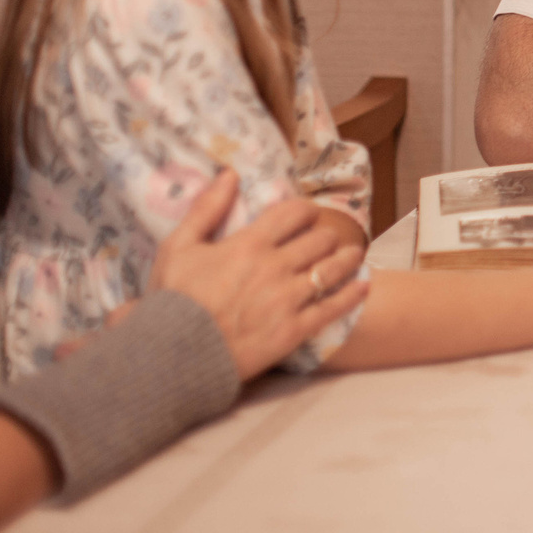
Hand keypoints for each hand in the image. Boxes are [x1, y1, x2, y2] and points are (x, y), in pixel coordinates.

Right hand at [147, 169, 368, 379]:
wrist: (169, 358)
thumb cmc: (171, 301)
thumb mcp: (178, 248)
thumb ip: (206, 209)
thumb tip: (229, 174)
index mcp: (249, 244)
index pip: (294, 212)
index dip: (305, 210)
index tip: (306, 215)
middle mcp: (274, 267)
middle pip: (320, 239)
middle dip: (325, 235)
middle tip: (326, 239)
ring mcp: (287, 300)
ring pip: (334, 268)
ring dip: (348, 258)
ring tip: (352, 255)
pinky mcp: (294, 331)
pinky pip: (333, 308)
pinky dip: (353, 294)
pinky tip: (363, 285)